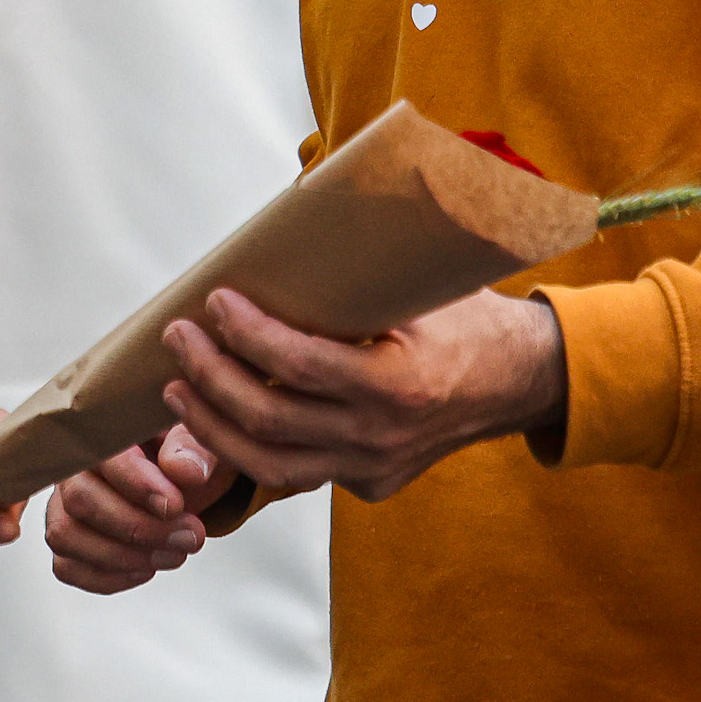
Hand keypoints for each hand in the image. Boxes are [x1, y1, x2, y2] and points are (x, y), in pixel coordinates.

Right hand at [46, 423, 232, 596]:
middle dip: (136, 527)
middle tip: (189, 536)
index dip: (136, 484)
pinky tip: (147, 568)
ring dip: (123, 556)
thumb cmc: (186, 455)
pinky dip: (109, 577)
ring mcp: (63, 506)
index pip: (100, 456)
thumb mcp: (201, 442)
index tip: (175, 504)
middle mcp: (73, 468)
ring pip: (65, 536)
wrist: (186, 480)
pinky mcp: (68, 542)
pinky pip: (68, 567)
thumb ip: (194, 450)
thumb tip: (185, 470)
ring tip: (175, 554)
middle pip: (78, 501)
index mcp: (102, 431)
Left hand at [162, 286, 564, 503]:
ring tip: (177, 388)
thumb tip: (291, 218)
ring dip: (212, 426)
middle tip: (179, 338)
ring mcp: (373, 468)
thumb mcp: (422, 288)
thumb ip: (361, 273)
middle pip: (269, 419)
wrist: (522, 380)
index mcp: (398, 384)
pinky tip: (217, 418)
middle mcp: (381, 436)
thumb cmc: (469, 319)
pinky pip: (297, 473)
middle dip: (211, 377)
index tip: (215, 302)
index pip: (298, 365)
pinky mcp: (369, 483)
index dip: (247, 335)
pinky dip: (250, 448)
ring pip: (271, 465)